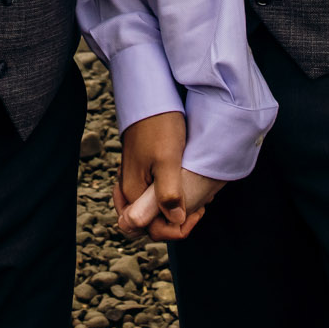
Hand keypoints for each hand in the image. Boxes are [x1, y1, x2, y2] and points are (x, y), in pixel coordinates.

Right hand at [112, 111, 221, 242]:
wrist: (149, 97)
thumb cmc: (159, 125)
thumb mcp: (167, 160)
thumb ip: (168, 193)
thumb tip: (175, 221)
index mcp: (133, 192)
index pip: (149, 230)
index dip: (173, 230)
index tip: (195, 214)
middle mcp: (129, 189)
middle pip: (149, 223)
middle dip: (175, 222)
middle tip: (198, 207)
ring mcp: (134, 179)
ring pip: (151, 209)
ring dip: (174, 210)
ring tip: (196, 199)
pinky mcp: (141, 169)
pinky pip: (152, 195)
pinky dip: (170, 197)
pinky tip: (186, 186)